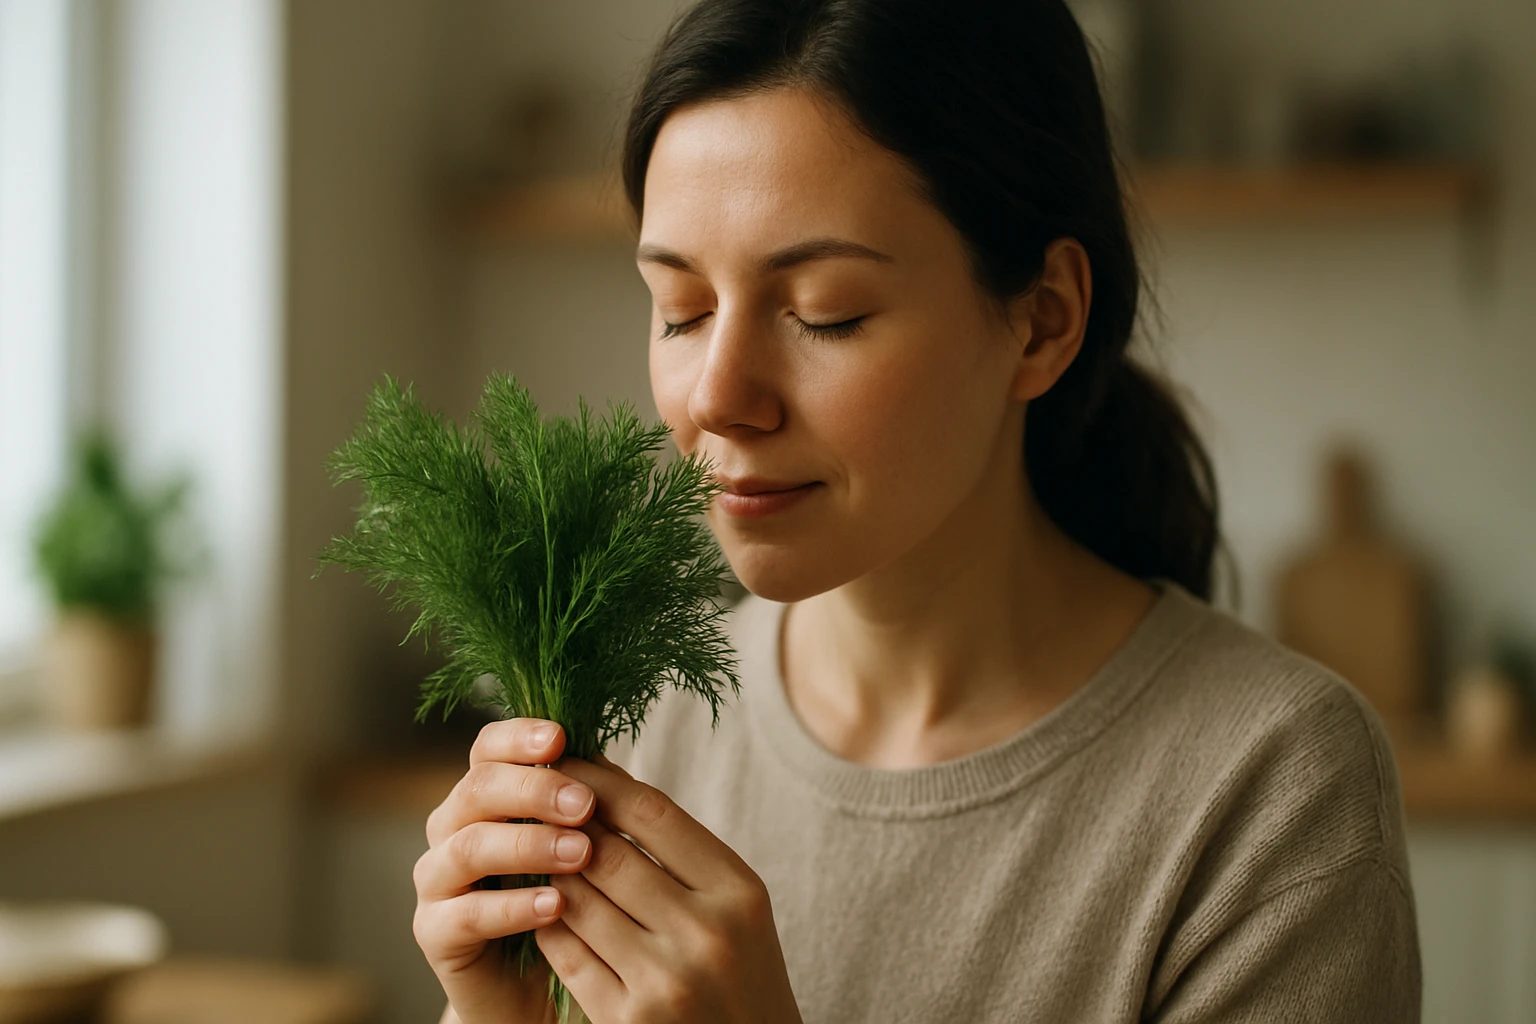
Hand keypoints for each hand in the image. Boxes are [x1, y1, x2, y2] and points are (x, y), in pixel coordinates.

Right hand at [413, 719, 596, 1023]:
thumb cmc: (564, 900)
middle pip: (477, 789)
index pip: (488, 749)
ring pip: (469, 847)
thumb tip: (608, 763)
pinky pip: (466, 914)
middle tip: (585, 805)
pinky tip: (556, 906)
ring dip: (528, 845)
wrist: (536, 982)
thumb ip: (580, 805)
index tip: (561, 737)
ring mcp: (437, 880)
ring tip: (580, 853)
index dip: (518, 736)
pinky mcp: (435, 932)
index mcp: (484, 795)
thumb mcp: (576, 844)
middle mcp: (452, 829)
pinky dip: (513, 907)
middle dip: (534, 790)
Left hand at [533, 753, 801, 1023]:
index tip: (568, 762)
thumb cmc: (739, 975)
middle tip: (532, 801)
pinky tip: (538, 906)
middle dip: (563, 825)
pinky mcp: (627, 1021)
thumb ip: (682, 856)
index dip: (601, 782)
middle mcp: (707, 932)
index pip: (654, 813)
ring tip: (527, 849)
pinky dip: (545, 923)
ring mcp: (665, 981)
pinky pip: (566, 954)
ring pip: (577, 902)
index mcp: (739, 892)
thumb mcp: (736, 909)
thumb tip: (605, 784)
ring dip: (546, 872)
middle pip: (609, 854)